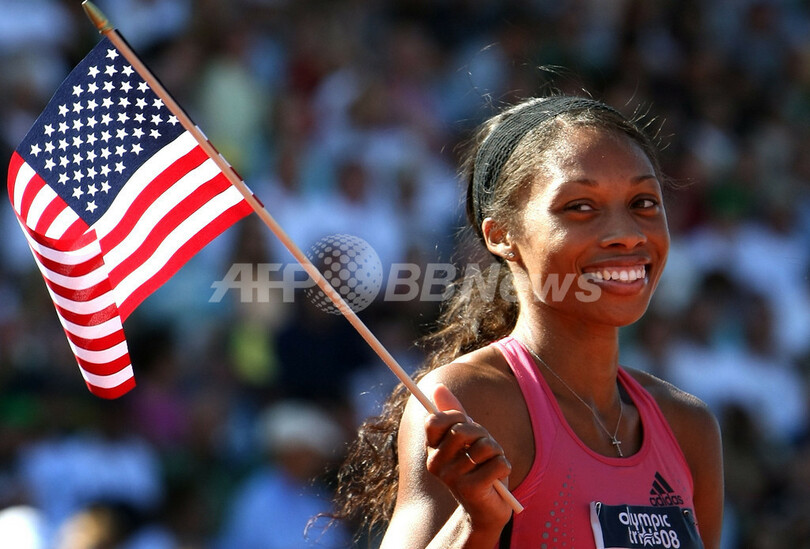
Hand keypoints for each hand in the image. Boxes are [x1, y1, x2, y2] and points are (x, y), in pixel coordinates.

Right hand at [424, 384, 513, 529]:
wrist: (484, 511)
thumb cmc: (475, 468)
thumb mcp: (465, 438)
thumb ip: (453, 414)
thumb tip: (438, 386)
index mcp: (432, 450)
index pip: (434, 420)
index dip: (454, 416)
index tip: (464, 424)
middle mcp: (436, 464)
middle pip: (462, 430)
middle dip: (482, 434)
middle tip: (484, 448)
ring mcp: (452, 478)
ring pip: (485, 447)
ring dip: (496, 452)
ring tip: (491, 465)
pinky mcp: (471, 490)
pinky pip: (498, 463)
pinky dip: (504, 467)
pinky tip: (497, 479)